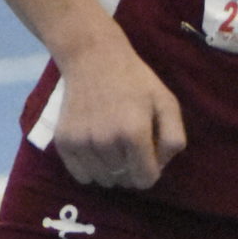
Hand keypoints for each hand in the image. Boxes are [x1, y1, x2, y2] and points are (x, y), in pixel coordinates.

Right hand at [53, 30, 186, 191]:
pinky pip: (80, 175)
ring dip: (111, 170)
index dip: (151, 172)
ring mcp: (82, 142)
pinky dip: (90, 169)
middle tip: (129, 143)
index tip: (148, 157)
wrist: (93, 58)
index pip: (145, 179)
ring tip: (112, 144)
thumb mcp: (166, 103)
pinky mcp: (64, 142)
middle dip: (131, 168)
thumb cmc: (135, 82)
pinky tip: (95, 149)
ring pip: (103, 179)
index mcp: (134, 133)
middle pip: (124, 180)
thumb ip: (173, 138)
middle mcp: (106, 141)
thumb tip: (160, 167)